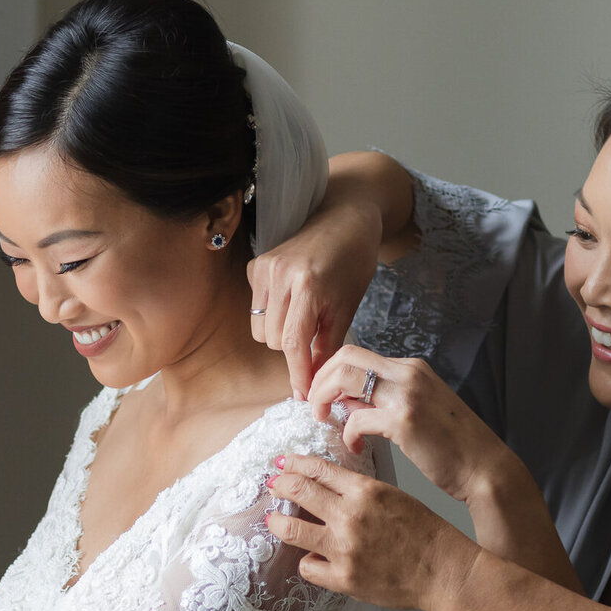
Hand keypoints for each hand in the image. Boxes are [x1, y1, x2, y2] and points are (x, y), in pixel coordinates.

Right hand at [248, 201, 382, 397]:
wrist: (345, 216)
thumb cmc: (354, 260)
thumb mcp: (348, 305)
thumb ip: (328, 343)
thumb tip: (313, 381)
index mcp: (309, 286)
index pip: (294, 344)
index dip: (299, 374)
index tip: (305, 394)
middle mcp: (281, 276)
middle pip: (275, 341)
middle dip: (294, 351)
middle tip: (315, 343)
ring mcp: (265, 269)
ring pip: (261, 329)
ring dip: (281, 334)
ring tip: (303, 320)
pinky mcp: (256, 265)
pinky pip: (256, 308)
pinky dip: (272, 314)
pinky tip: (291, 299)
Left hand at [263, 451, 478, 610]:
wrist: (444, 570)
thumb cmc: (425, 533)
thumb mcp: (393, 497)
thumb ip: (359, 492)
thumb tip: (326, 490)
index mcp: (365, 491)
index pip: (318, 469)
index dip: (294, 465)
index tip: (282, 465)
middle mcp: (350, 516)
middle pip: (298, 492)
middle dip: (280, 486)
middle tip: (273, 486)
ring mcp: (344, 548)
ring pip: (291, 530)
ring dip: (278, 523)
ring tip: (274, 522)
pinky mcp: (343, 578)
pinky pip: (307, 567)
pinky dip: (308, 562)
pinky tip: (313, 559)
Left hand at [303, 345, 515, 503]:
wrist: (484, 468)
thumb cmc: (452, 446)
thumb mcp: (415, 411)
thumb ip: (380, 401)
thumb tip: (345, 401)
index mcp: (411, 368)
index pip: (356, 354)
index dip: (328, 371)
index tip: (318, 393)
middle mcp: (409, 372)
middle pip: (344, 356)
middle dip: (319, 379)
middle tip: (313, 406)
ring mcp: (407, 393)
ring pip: (344, 377)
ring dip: (324, 398)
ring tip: (324, 420)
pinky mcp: (404, 419)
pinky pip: (356, 418)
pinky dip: (348, 433)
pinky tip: (355, 447)